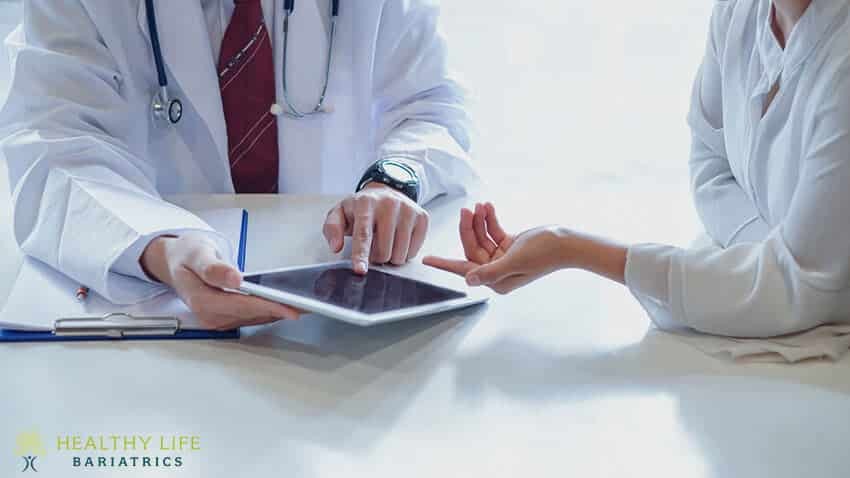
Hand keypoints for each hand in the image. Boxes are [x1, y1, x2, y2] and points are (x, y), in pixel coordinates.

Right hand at [140, 233, 299, 329]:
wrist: (177, 261)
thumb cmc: (187, 255)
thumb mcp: (197, 254)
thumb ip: (214, 268)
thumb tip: (233, 279)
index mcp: (202, 301)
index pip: (242, 306)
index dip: (268, 306)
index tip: (290, 307)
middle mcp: (210, 316)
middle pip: (252, 315)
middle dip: (279, 310)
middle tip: (308, 306)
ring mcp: (218, 320)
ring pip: (255, 318)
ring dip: (278, 313)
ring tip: (304, 304)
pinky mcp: (226, 318)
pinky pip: (253, 316)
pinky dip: (270, 311)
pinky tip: (286, 304)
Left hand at [323, 183, 428, 273]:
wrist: (386, 192)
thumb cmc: (361, 208)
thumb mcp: (340, 214)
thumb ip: (332, 229)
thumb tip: (336, 247)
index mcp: (366, 203)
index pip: (363, 234)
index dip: (361, 254)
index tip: (360, 270)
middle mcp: (389, 204)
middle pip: (383, 250)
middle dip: (376, 257)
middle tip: (373, 247)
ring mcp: (408, 210)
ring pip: (400, 254)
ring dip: (391, 257)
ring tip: (386, 242)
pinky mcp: (422, 218)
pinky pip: (413, 252)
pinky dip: (404, 253)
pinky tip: (398, 240)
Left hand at [423, 203, 570, 293]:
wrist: (567, 242)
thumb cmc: (545, 253)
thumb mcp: (514, 262)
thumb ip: (490, 271)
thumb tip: (469, 280)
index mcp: (497, 281)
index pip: (465, 269)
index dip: (444, 264)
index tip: (426, 260)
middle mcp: (498, 271)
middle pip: (472, 249)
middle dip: (468, 229)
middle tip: (466, 209)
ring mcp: (503, 258)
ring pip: (481, 238)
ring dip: (479, 221)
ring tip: (479, 206)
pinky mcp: (510, 245)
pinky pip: (492, 232)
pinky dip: (490, 220)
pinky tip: (488, 207)